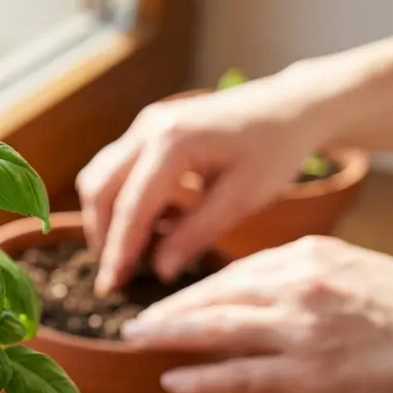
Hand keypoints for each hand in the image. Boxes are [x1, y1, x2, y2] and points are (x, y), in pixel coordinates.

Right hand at [76, 70, 331, 294]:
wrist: (292, 106)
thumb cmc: (275, 150)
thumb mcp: (242, 199)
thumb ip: (196, 234)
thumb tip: (160, 271)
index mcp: (173, 142)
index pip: (133, 206)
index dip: (119, 250)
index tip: (112, 286)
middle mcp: (149, 128)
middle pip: (100, 188)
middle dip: (102, 236)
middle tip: (113, 276)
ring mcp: (146, 124)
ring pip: (100, 176)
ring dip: (106, 217)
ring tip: (128, 253)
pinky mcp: (149, 129)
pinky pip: (116, 167)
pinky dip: (120, 199)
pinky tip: (148, 224)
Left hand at [119, 236, 392, 392]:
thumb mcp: (360, 272)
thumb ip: (309, 278)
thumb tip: (262, 294)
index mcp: (311, 255)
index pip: (234, 272)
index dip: (195, 290)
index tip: (169, 301)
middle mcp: (299, 285)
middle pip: (214, 297)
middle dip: (167, 310)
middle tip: (131, 322)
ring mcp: (301, 330)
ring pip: (215, 330)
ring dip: (168, 337)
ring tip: (135, 344)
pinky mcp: (310, 375)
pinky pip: (239, 375)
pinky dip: (200, 377)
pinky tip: (172, 381)